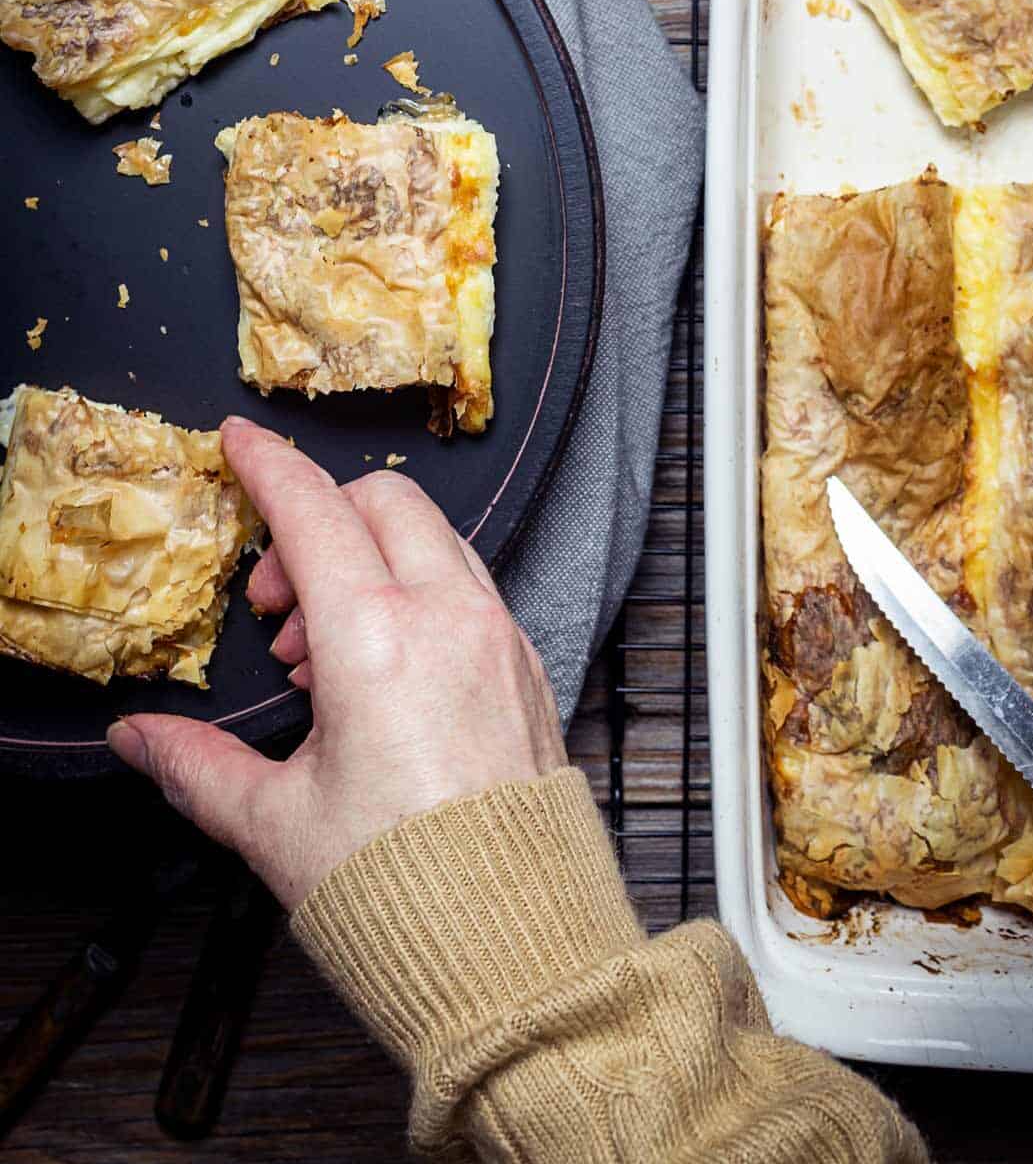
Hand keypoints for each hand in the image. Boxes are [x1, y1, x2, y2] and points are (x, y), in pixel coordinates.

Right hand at [107, 417, 565, 909]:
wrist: (517, 951)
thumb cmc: (407, 890)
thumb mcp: (276, 825)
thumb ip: (197, 764)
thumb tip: (141, 737)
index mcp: (378, 640)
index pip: (313, 511)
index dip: (268, 466)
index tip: (241, 444)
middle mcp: (449, 619)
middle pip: (381, 502)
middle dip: (318, 520)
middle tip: (277, 603)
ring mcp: (499, 638)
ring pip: (434, 538)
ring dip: (371, 558)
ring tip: (325, 654)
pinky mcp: (528, 667)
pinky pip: (471, 587)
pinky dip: (420, 593)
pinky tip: (386, 670)